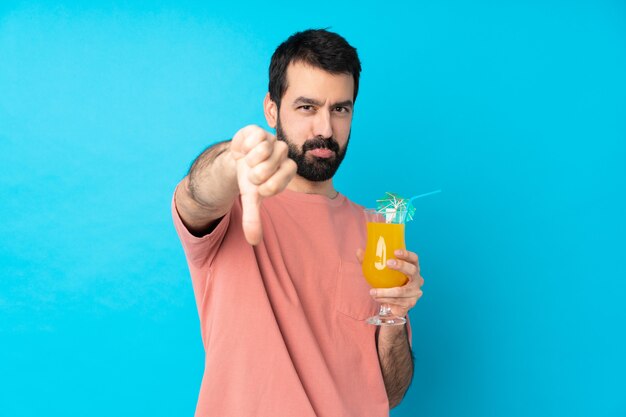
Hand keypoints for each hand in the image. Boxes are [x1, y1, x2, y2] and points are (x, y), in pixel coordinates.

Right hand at [230, 125, 296, 244]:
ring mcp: (271, 140)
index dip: (267, 186)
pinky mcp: (258, 130)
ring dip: (250, 161)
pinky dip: (243, 148)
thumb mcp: (251, 199)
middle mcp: (283, 153)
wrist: (238, 160)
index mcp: (286, 170)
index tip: (259, 188)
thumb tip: (254, 241)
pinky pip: (254, 138)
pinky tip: (243, 150)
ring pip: (264, 150)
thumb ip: (253, 218)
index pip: (284, 178)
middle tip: (252, 174)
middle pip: (270, 166)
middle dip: (255, 174)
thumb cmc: (250, 180)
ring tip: (248, 162)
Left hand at [356, 248, 423, 317]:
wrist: (395, 304)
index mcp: (412, 268)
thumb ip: (370, 262)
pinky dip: (385, 300)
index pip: (414, 258)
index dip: (407, 254)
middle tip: (388, 263)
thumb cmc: (390, 283)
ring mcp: (415, 293)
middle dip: (401, 266)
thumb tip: (358, 251)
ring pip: (401, 291)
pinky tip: (377, 299)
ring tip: (372, 292)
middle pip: (412, 271)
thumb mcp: (381, 272)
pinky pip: (397, 302)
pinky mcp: (410, 304)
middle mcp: (417, 279)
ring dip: (386, 292)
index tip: (395, 251)